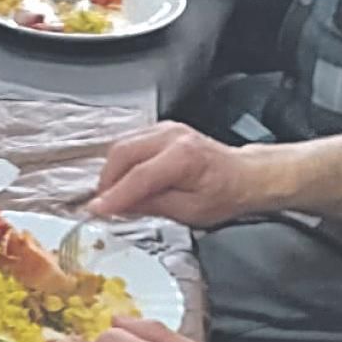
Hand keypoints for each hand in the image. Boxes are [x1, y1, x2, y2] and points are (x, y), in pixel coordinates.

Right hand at [89, 121, 270, 227]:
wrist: (244, 175)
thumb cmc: (225, 193)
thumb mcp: (189, 212)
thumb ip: (151, 206)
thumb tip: (120, 207)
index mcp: (183, 157)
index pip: (138, 176)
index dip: (114, 196)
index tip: (97, 210)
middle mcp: (173, 137)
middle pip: (123, 154)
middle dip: (107, 182)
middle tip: (103, 206)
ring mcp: (166, 129)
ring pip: (122, 146)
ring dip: (112, 172)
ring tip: (113, 196)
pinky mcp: (161, 130)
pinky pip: (131, 143)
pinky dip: (122, 163)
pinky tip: (124, 181)